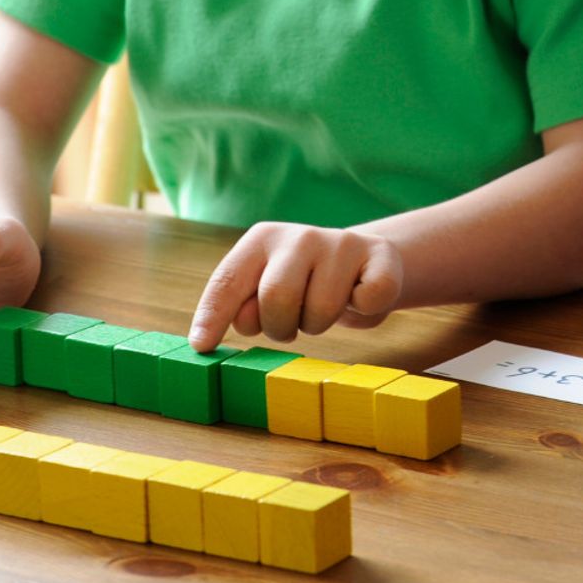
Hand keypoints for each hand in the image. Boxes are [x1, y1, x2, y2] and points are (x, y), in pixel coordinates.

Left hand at [189, 223, 404, 350]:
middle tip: (290, 325)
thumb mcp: (267, 288)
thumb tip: (211, 337)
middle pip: (276, 298)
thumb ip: (243, 307)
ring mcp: (342, 242)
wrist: (364, 262)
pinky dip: (362, 311)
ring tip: (321, 308)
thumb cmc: (305, 284)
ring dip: (319, 324)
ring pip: (322, 308)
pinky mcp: (380, 256)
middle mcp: (300, 235)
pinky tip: (358, 297)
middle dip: (280, 326)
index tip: (201, 347)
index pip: (229, 280)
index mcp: (261, 239)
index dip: (213, 316)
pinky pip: (367, 300)